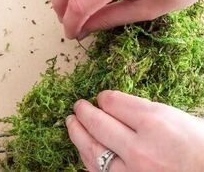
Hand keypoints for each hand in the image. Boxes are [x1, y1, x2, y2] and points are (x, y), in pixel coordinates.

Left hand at [66, 91, 203, 171]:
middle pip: (98, 124)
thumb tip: (113, 105)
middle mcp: (140, 148)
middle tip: (78, 106)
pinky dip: (87, 157)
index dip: (104, 98)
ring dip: (77, 133)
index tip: (102, 98)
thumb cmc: (199, 145)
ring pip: (92, 150)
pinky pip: (98, 171)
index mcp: (155, 123)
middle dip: (83, 112)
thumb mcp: (174, 116)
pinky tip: (83, 147)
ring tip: (71, 123)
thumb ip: (141, 110)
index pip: (113, 102)